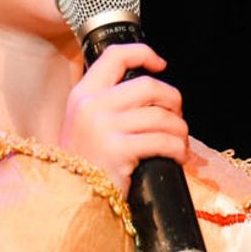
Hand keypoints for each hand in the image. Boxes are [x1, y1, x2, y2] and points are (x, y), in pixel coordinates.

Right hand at [58, 42, 188, 185]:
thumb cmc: (85, 163)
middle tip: (177, 118)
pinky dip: (178, 149)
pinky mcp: (118, 150)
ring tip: (179, 143)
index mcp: (83, 94)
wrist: (71, 198)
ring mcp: (103, 127)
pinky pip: (162, 141)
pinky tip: (178, 157)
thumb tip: (152, 91)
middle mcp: (91, 105)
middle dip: (173, 101)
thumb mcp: (85, 124)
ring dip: (180, 130)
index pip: (115, 57)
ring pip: (161, 116)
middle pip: (149, 86)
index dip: (143, 54)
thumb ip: (107, 103)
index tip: (161, 64)